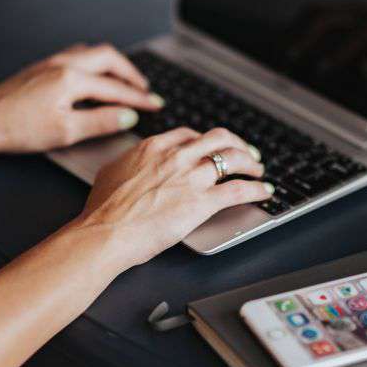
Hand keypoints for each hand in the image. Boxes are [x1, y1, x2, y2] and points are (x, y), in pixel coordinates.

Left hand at [0, 43, 162, 155]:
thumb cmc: (15, 128)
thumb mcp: (66, 132)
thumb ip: (101, 122)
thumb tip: (128, 116)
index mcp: (72, 78)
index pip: (116, 88)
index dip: (139, 98)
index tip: (155, 105)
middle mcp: (63, 64)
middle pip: (109, 58)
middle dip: (131, 73)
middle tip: (144, 89)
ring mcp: (50, 62)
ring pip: (92, 52)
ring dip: (113, 65)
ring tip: (124, 80)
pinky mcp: (41, 68)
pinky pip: (77, 55)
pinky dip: (94, 63)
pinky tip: (92, 75)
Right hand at [77, 127, 273, 267]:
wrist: (106, 232)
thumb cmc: (103, 209)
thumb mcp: (111, 171)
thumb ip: (129, 162)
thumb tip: (131, 164)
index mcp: (155, 147)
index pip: (191, 134)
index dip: (208, 140)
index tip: (214, 147)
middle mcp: (177, 156)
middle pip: (219, 138)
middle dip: (237, 144)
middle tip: (245, 153)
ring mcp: (191, 178)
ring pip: (234, 158)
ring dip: (251, 163)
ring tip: (257, 170)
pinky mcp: (202, 202)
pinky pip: (238, 190)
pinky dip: (256, 189)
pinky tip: (263, 192)